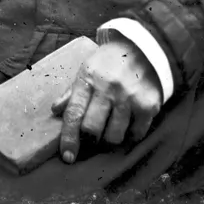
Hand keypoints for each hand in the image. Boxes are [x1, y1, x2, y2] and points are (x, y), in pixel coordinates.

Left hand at [51, 38, 161, 163]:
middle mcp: (108, 88)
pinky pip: (135, 134)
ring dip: (111, 136)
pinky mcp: (148, 104)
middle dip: (90, 138)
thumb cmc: (110, 61)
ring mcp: (129, 97)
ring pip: (114, 136)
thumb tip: (55, 110)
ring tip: (113, 125)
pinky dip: (131, 133)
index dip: (69, 139)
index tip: (68, 156)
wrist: (143, 46)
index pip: (74, 114)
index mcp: (88, 78)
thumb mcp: (87, 69)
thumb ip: (72, 92)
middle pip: (92, 130)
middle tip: (94, 136)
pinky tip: (130, 121)